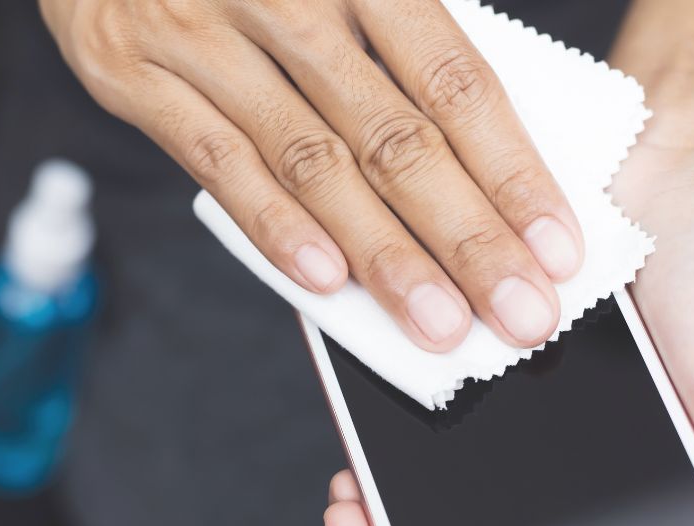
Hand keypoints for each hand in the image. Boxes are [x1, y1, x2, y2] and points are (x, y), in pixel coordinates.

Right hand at [41, 0, 582, 349]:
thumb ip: (399, 37)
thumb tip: (478, 151)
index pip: (453, 78)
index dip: (510, 168)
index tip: (555, 245)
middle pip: (395, 135)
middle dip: (467, 236)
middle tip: (520, 313)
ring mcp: (206, 34)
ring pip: (313, 161)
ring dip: (383, 254)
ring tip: (438, 323)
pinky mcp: (138, 75)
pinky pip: (216, 163)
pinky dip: (274, 225)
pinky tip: (325, 283)